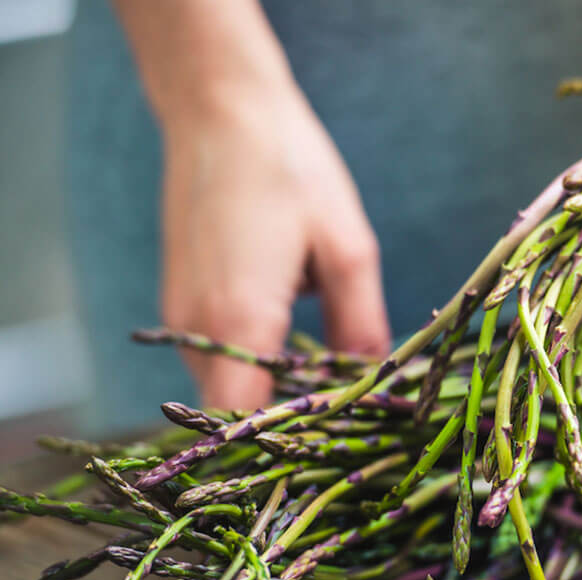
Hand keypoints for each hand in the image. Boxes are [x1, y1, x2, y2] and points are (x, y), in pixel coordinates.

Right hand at [160, 87, 390, 409]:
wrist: (220, 109)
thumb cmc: (289, 168)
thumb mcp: (348, 247)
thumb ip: (360, 323)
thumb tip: (373, 377)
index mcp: (240, 318)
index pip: (249, 421)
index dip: (291, 439)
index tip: (339, 438)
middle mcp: (197, 326)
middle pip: (235, 410)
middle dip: (288, 417)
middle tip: (347, 408)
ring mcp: (179, 314)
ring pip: (224, 384)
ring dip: (270, 388)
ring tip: (327, 373)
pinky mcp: (177, 299)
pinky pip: (215, 356)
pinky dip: (252, 362)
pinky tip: (293, 338)